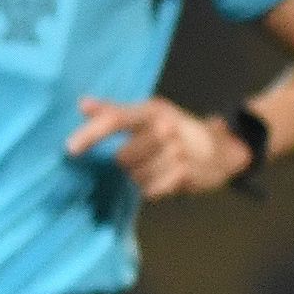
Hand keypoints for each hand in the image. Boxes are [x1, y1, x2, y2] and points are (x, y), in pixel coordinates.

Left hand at [66, 95, 248, 198]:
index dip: (91, 134)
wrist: (224, 150)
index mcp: (152, 111)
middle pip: (122, 158)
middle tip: (143, 158)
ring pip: (135, 176)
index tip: (69, 149)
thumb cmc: (175, 131)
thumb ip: (114, 112)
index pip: (116, 120)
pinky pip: (151, 190)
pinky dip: (153, 188)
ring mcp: (177, 152)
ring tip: (156, 167)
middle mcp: (165, 128)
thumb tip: (83, 103)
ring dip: (139, 177)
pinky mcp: (185, 173)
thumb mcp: (148, 116)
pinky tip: (165, 178)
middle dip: (126, 163)